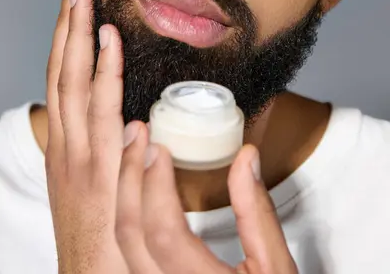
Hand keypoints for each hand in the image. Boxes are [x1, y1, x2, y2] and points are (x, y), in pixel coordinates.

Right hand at [45, 0, 126, 273]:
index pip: (63, 75)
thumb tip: (127, 115)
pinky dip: (103, 73)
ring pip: (74, 79)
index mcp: (66, 139)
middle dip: (67, 21)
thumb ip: (104, 146)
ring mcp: (77, 152)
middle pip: (63, 68)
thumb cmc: (98, 231)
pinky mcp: (94, 169)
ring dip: (79, 33)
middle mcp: (65, 139)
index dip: (67, 35)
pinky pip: (100, 110)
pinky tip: (110, 41)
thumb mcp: (93, 182)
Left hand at [116, 119, 297, 273]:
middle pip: (129, 236)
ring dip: (122, 192)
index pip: (163, 234)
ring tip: (130, 152)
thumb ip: (258, 212)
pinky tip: (134, 187)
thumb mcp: (276, 268)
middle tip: (136, 135)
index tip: (158, 147)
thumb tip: (246, 157)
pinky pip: (125, 252)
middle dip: (128, 176)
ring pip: (120, 245)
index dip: (155, 185)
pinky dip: (126, 213)